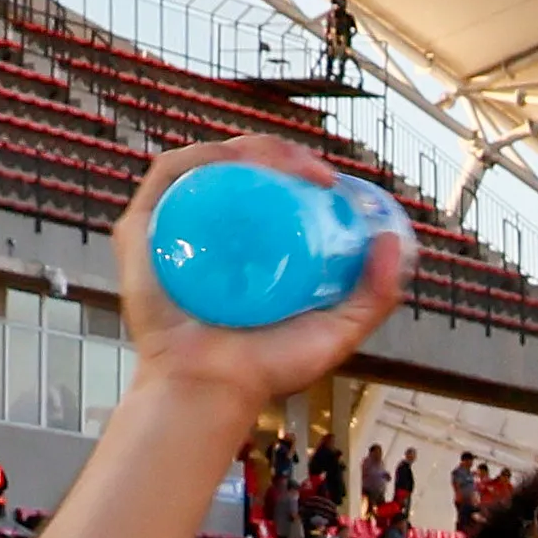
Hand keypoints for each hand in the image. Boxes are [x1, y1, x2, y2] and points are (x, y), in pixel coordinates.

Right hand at [111, 137, 409, 418]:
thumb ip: (374, 296)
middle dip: (283, 152)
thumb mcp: (337, 330)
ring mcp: (174, 226)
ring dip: (250, 148)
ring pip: (207, 162)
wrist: (213, 389)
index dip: (301, 169)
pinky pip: (168, 176)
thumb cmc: (267, 367)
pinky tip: (235, 160)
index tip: (334, 182)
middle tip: (319, 175)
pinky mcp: (141, 230)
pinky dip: (202, 157)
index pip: (272, 187)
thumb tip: (396, 241)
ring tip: (288, 165)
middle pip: (241, 167)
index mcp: (251, 245)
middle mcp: (211, 229)